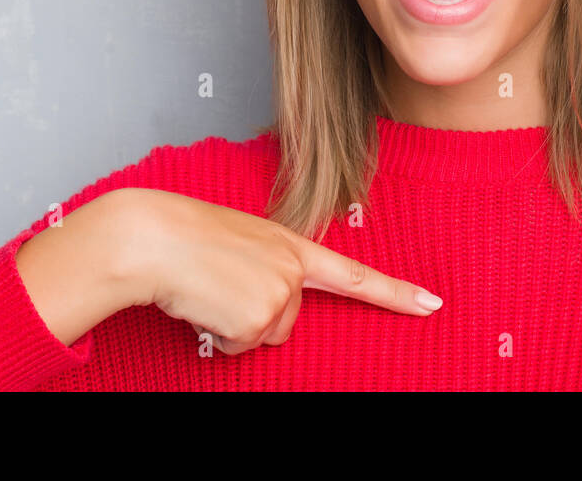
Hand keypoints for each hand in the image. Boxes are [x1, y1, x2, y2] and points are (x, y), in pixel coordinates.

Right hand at [126, 188, 442, 355]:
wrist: (150, 236)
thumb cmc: (184, 234)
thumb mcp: (240, 241)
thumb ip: (268, 265)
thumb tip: (269, 312)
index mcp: (290, 244)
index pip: (354, 273)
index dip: (396, 292)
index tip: (431, 304)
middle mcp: (293, 268)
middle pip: (288, 320)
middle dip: (253, 314)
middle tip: (219, 283)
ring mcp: (280, 293)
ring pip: (265, 336)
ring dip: (234, 324)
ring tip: (208, 288)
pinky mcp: (259, 318)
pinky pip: (241, 347)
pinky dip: (218, 335)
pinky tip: (202, 302)